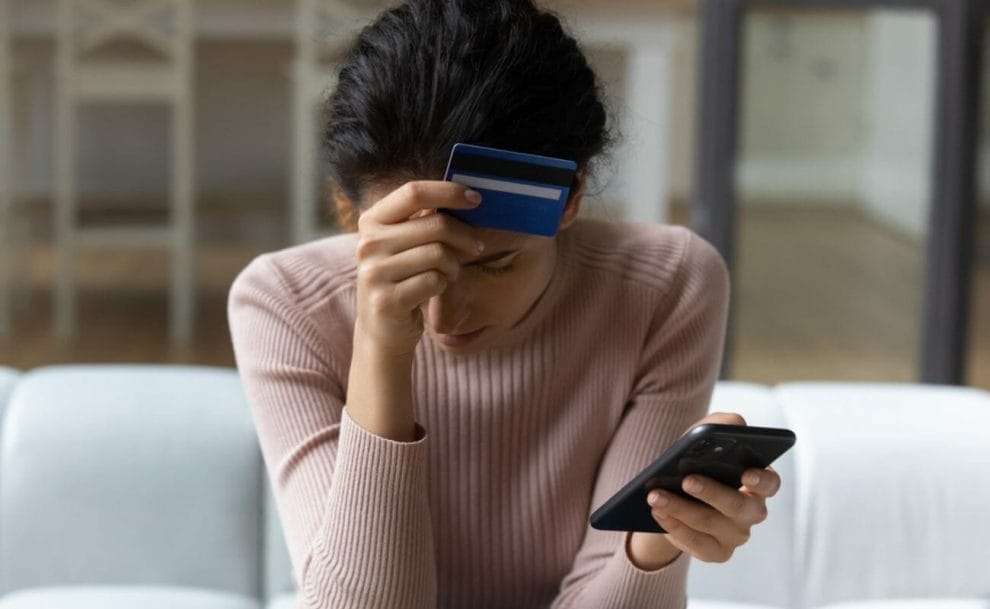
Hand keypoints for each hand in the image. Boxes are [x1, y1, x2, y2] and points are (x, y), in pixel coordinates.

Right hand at [353, 181, 484, 357]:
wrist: (382, 330)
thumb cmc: (403, 279)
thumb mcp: (404, 244)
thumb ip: (423, 220)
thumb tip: (465, 196)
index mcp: (371, 221)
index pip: (413, 193)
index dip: (449, 192)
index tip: (475, 199)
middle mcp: (368, 244)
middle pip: (435, 224)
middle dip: (465, 235)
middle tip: (477, 247)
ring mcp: (374, 273)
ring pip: (438, 254)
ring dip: (455, 265)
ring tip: (452, 273)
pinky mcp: (387, 300)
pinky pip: (435, 281)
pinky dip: (444, 284)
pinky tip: (437, 290)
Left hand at [646, 412, 780, 562]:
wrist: (674, 494)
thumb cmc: (696, 461)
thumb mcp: (704, 438)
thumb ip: (721, 424)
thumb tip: (734, 423)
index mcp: (757, 482)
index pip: (770, 483)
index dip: (761, 480)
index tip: (746, 474)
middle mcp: (752, 511)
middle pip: (738, 506)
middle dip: (712, 492)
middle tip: (687, 480)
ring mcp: (736, 535)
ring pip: (711, 523)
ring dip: (681, 508)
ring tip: (655, 495)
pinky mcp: (716, 552)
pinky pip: (697, 544)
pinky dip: (675, 527)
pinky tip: (658, 512)